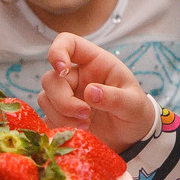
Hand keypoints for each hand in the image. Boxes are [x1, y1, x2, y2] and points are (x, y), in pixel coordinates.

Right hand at [44, 32, 159, 146]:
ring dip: (61, 115)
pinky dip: (58, 126)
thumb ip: (116, 97)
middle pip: (50, 78)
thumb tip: (90, 92)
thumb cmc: (135, 111)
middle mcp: (76, 76)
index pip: (67, 43)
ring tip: (85, 126)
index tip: (62, 70)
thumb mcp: (134, 104)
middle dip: (63, 100)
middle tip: (86, 115)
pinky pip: (47, 117)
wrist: (133, 136)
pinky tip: (78, 132)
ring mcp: (67, 95)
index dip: (57, 51)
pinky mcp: (61, 115)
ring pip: (45, 99)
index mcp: (94, 62)